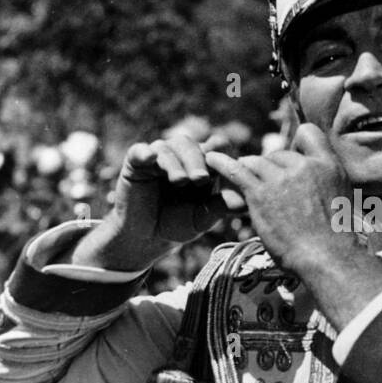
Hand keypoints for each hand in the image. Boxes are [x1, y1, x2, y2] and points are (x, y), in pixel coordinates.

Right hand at [72, 136, 244, 271]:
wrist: (146, 237)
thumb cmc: (177, 225)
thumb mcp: (202, 218)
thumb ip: (220, 207)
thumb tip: (246, 201)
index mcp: (200, 164)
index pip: (213, 147)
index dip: (219, 154)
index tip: (223, 169)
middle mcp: (179, 156)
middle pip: (191, 145)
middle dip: (197, 161)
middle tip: (201, 179)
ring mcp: (157, 157)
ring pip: (168, 147)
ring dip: (176, 162)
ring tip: (180, 181)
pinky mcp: (135, 162)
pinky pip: (140, 151)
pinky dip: (145, 152)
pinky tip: (151, 158)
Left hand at [205, 124, 352, 272]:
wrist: (326, 256)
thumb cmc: (336, 236)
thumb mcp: (344, 199)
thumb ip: (328, 180)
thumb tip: (315, 179)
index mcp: (327, 165)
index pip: (308, 133)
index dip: (296, 144)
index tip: (291, 160)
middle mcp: (303, 166)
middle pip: (277, 155)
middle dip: (271, 168)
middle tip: (267, 187)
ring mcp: (281, 179)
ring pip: (257, 163)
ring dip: (250, 170)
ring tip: (241, 176)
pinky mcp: (260, 194)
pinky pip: (236, 172)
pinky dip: (222, 164)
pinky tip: (211, 159)